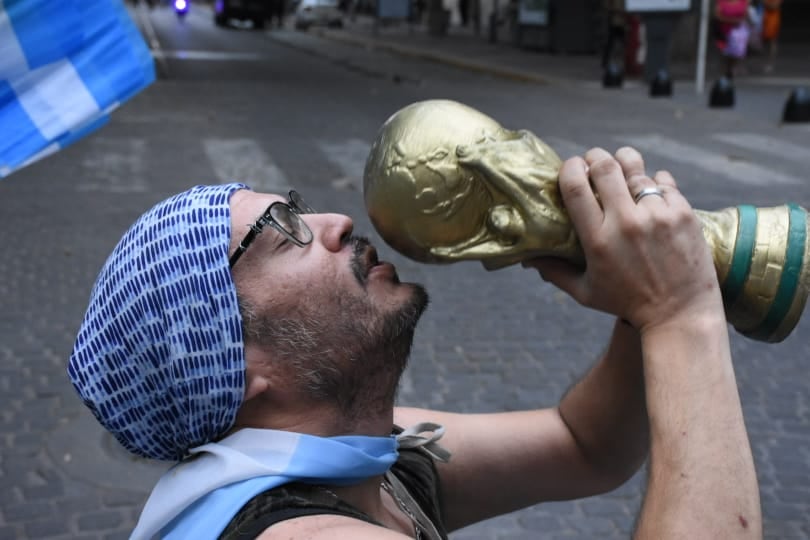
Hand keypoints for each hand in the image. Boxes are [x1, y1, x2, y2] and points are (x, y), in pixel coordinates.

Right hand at [523, 147, 721, 332]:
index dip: (570, 168)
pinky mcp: (683, 213)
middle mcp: (627, 223)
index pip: (576, 186)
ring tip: (621, 167)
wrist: (680, 315)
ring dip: (624, 162)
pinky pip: (663, 180)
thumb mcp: (586, 293)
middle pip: (605, 166)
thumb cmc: (628, 304)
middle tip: (593, 162)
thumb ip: (555, 272)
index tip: (570, 168)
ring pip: (636, 167)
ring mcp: (658, 215)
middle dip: (595, 157)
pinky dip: (653, 180)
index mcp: (598, 240)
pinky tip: (649, 190)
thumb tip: (527, 259)